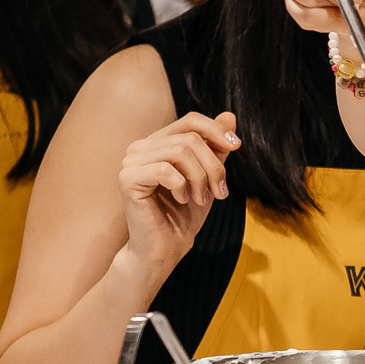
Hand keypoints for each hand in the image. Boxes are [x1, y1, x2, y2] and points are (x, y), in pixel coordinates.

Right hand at [118, 111, 237, 277]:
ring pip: (180, 152)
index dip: (216, 130)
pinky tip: (182, 199)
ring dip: (200, 178)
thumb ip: (215, 147)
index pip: (190, 120)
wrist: (165, 248)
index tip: (237, 147)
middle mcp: (141, 146)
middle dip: (213, 166)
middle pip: (190, 138)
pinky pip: (165, 169)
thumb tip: (230, 115)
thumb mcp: (208, 176)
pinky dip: (182, 186)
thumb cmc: (184, 214)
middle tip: (220, 192)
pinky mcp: (127, 178)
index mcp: (158, 142)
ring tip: (201, 199)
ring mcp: (131, 161)